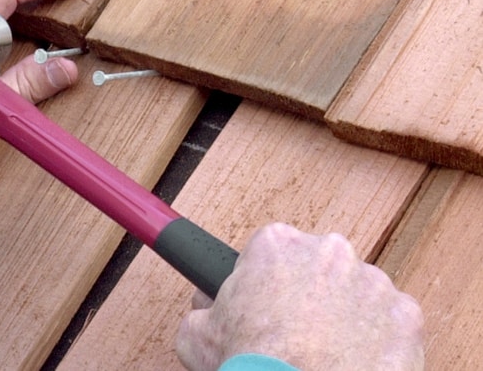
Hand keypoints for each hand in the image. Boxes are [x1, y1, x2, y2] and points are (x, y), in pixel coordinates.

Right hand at [175, 223, 423, 369]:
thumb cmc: (251, 363)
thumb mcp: (198, 334)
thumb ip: (203, 308)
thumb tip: (205, 307)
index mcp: (276, 245)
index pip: (272, 249)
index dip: (267, 280)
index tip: (267, 302)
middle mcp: (328, 250)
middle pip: (320, 265)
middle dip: (310, 294)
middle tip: (295, 333)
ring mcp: (372, 281)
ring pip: (358, 293)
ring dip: (346, 317)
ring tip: (326, 355)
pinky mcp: (406, 316)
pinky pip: (392, 324)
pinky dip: (378, 342)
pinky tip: (354, 364)